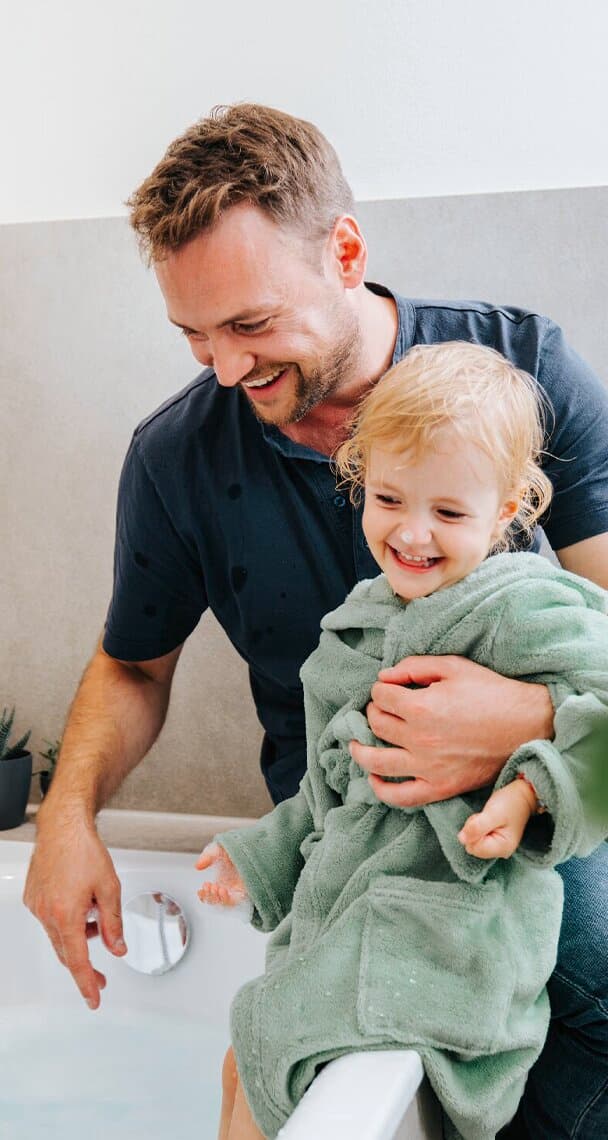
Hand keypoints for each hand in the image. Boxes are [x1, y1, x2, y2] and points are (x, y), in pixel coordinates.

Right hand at [23, 817, 125, 1009]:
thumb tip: (117, 948)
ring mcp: (37, 906)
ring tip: (97, 920)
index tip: (94, 999)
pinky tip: (81, 906)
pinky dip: (67, 921)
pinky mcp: (33, 898)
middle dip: (84, 967)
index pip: (77, 960)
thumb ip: (113, 923)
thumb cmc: (84, 850)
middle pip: (66, 952)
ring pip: (59, 936)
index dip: (87, 983)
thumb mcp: (110, 888)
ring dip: (78, 937)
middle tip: (101, 977)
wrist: (63, 827)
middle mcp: (47, 913)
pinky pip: (51, 920)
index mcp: (67, 914)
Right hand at [196, 843, 247, 905]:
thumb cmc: (237, 847)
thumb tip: (197, 867)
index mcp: (222, 879)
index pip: (211, 894)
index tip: (200, 889)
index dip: (204, 895)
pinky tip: (222, 891)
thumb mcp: (219, 849)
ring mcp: (238, 889)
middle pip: (216, 900)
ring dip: (216, 898)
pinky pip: (236, 901)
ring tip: (214, 888)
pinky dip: (226, 899)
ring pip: (225, 903)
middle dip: (209, 896)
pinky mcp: (246, 891)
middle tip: (207, 886)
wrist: (254, 845)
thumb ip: (207, 856)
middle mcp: (230, 886)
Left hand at [349, 655, 552, 807]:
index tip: (388, 688)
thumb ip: (415, 667)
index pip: (380, 697)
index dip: (381, 688)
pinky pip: (401, 797)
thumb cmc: (491, 692)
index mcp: (421, 707)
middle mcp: (419, 739)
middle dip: (374, 712)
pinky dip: (381, 789)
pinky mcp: (440, 787)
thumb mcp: (453, 666)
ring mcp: (428, 767)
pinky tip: (375, 777)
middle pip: (376, 725)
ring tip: (356, 744)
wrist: (526, 725)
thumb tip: (385, 676)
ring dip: (360, 751)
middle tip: (382, 709)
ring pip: (377, 761)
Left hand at [457, 778, 537, 858]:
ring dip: (475, 827)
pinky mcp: (494, 842)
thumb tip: (461, 839)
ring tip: (488, 817)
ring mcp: (498, 848)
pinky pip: (477, 838)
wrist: (522, 796)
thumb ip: (477, 827)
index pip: (473, 847)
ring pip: (473, 842)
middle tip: (485, 817)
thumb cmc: (510, 803)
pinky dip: (478, 828)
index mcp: (502, 848)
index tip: (484, 819)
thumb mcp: (492, 813)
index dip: (472, 831)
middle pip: (472, 846)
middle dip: (473, 830)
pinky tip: (487, 820)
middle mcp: (501, 852)